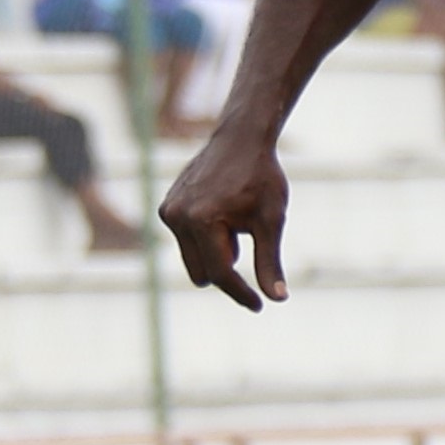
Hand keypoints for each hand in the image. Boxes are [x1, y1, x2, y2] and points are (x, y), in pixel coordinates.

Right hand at [158, 122, 291, 308]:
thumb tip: (278, 299)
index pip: (221, 274)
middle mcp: (178, 217)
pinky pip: (186, 242)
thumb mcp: (271, 220)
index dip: (242, 293)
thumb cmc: (261, 178)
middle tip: (253, 251)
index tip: (260, 305)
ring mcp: (168, 211)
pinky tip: (224, 216)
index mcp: (202, 220)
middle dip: (229, 273)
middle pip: (203, 273)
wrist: (241, 139)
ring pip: (193, 261)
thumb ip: (269, 262)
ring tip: (238, 225)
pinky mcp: (166, 207)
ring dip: (217, 255)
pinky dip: (206, 241)